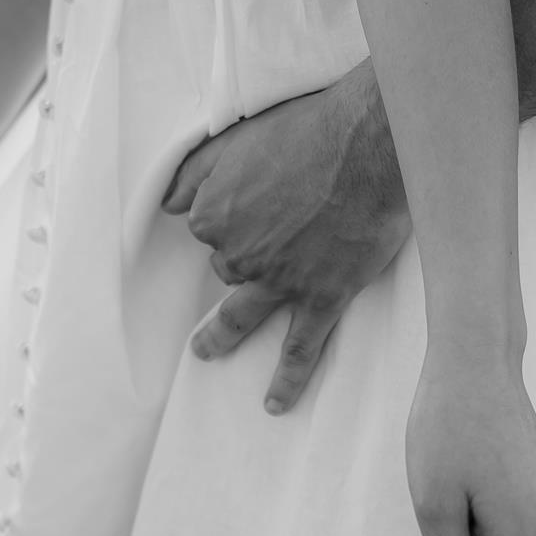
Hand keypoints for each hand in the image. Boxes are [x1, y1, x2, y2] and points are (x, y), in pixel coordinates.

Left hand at [164, 64, 409, 412]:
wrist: (368, 144)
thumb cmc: (307, 131)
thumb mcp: (236, 137)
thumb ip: (195, 170)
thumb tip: (167, 202)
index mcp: (214, 213)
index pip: (207, 228)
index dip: (232, 216)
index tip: (255, 203)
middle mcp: (239, 252)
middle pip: (228, 267)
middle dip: (241, 258)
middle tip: (254, 254)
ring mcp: (280, 281)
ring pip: (241, 315)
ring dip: (220, 335)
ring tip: (206, 351)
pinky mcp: (322, 298)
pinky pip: (299, 350)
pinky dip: (286, 380)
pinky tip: (273, 404)